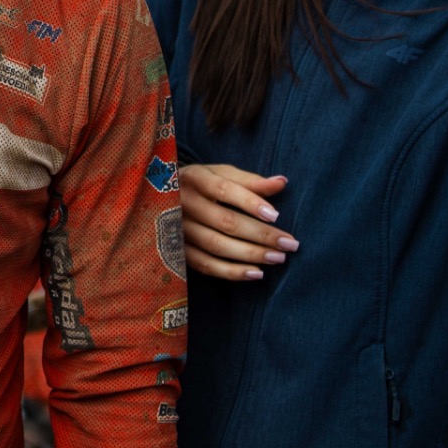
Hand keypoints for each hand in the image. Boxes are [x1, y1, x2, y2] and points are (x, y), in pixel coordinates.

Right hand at [180, 164, 298, 281]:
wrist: (158, 198)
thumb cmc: (200, 184)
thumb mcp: (220, 174)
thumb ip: (249, 180)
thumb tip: (282, 182)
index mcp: (194, 178)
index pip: (223, 189)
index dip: (250, 202)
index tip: (276, 215)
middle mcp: (181, 202)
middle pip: (224, 221)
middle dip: (260, 234)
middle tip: (290, 244)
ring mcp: (177, 229)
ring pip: (216, 245)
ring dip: (250, 254)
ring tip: (278, 258)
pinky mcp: (176, 250)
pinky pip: (205, 265)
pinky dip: (231, 272)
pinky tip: (256, 273)